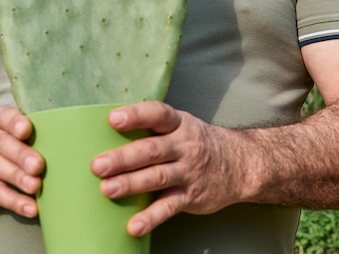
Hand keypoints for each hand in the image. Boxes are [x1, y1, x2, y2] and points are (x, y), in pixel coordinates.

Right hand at [0, 106, 43, 216]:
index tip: (27, 130)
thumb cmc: (3, 138)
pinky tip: (30, 207)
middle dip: (21, 155)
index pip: (5, 117)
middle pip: (2, 144)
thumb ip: (32, 127)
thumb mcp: (9, 125)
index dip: (15, 123)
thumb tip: (68, 135)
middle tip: (38, 165)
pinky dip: (14, 202)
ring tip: (36, 186)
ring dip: (18, 179)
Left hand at [91, 101, 237, 236]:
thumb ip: (154, 129)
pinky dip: (151, 217)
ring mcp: (188, 171)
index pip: (158, 114)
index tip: (114, 119)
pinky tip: (134, 225)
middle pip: (152, 150)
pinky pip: (169, 207)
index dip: (136, 115)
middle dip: (124, 158)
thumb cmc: (198, 143)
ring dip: (131, 184)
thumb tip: (109, 134)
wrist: (239, 164)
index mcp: (179, 124)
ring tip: (107, 190)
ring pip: (157, 177)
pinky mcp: (191, 196)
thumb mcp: (181, 126)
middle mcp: (184, 146)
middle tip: (99, 165)